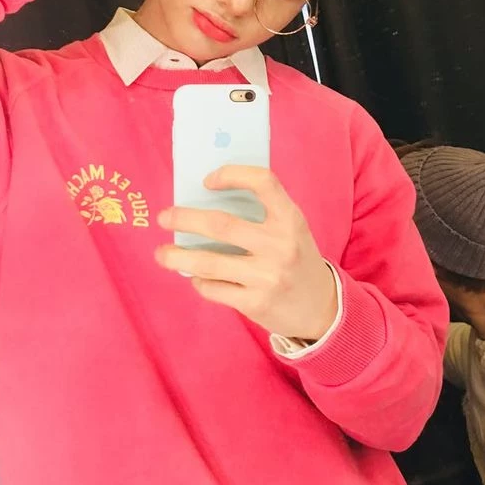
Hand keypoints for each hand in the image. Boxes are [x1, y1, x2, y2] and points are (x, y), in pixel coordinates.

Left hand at [155, 167, 338, 341]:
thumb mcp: (291, 230)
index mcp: (291, 219)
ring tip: (161, 254)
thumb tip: (205, 201)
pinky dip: (199, 281)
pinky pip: (214, 289)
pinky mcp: (256, 303)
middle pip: (220, 225)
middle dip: (184, 219)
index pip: (263, 183)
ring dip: (177, 257)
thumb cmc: (297, 260)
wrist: (323, 309)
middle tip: (163, 217)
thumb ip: (261, 215)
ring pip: (208, 263)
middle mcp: (280, 246)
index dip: (232, 175)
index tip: (207, 181)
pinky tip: (196, 277)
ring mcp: (267, 277)